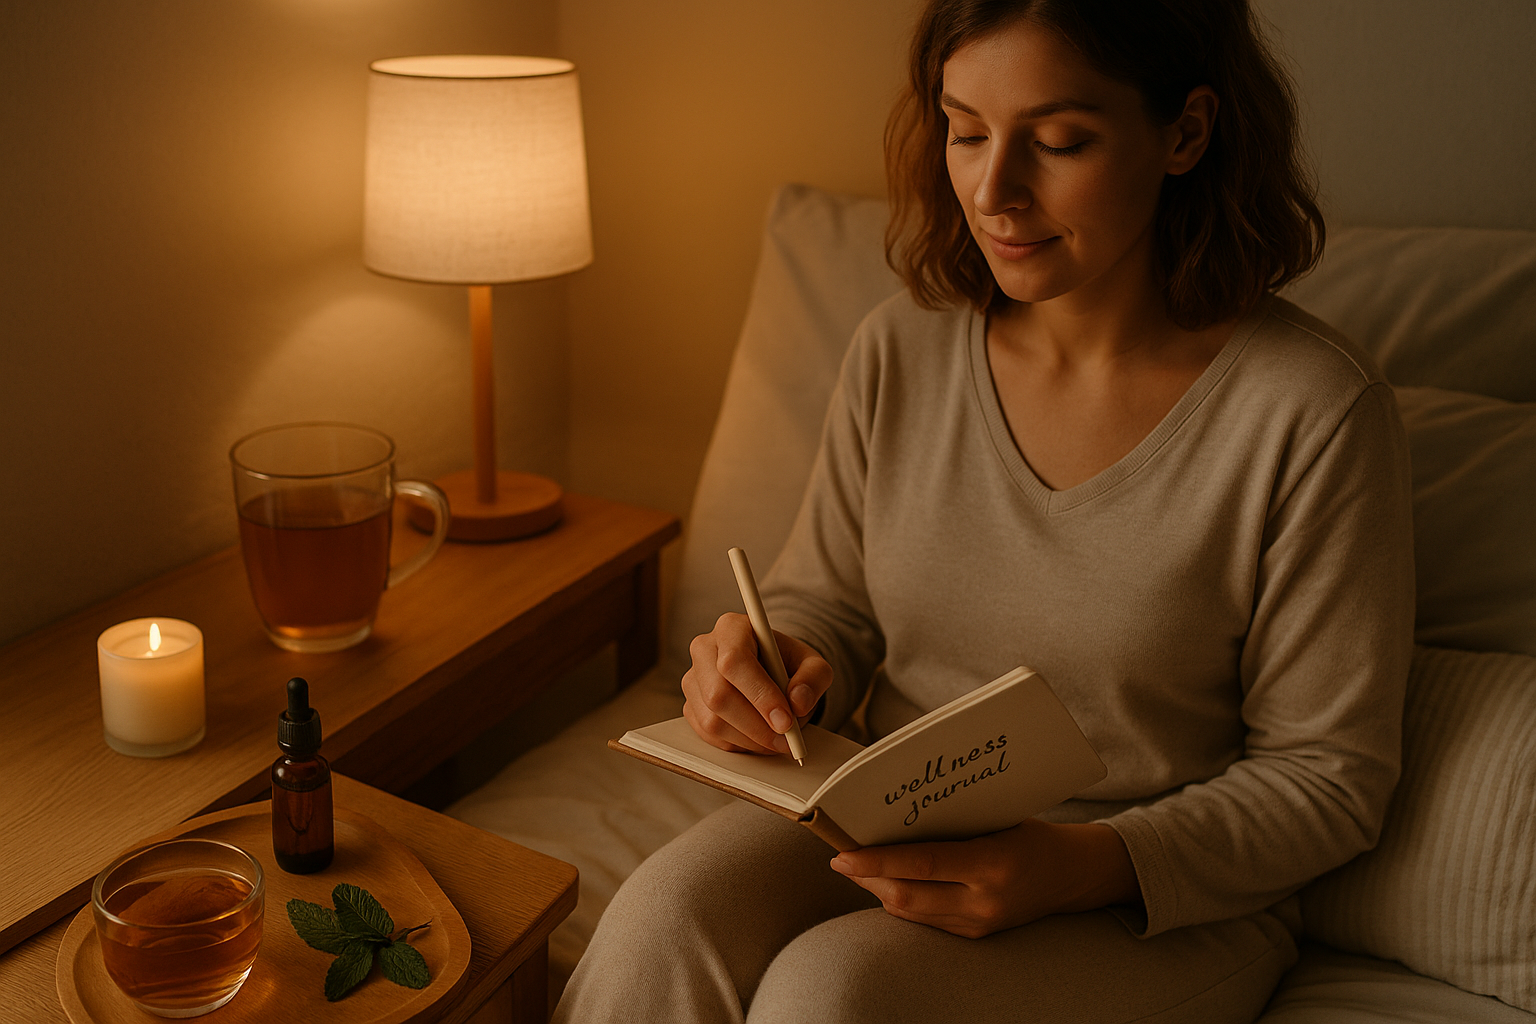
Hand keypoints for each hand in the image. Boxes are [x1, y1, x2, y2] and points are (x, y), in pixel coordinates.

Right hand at [682, 613, 831, 754]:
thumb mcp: (812, 664)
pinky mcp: (690, 707)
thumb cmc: (787, 663)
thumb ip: (813, 678)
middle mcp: (704, 650)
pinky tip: (758, 738)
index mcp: (731, 628)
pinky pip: (708, 736)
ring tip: (777, 740)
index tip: (785, 720)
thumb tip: (798, 702)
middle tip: (786, 739)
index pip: (735, 661)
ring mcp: (693, 680)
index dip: (760, 695)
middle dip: (756, 725)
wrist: (771, 673)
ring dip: (749, 739)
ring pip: (712, 721)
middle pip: (719, 695)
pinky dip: (738, 744)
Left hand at [829, 820, 1140, 937]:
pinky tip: (890, 880)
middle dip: (868, 877)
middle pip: (907, 897)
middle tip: (842, 858)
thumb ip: (949, 824)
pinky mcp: (975, 935)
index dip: (877, 860)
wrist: (1073, 874)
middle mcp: (984, 901)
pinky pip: (925, 920)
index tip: (842, 855)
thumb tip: (892, 816)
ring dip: (880, 889)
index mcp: (992, 864)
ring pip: (910, 913)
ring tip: (861, 865)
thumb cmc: (1032, 833)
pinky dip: (902, 899)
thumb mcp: (994, 818)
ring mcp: (979, 924)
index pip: (921, 864)